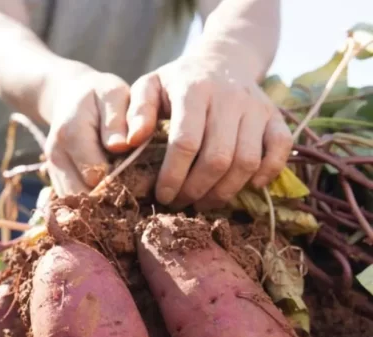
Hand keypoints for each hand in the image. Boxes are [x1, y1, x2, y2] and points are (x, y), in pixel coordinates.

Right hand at [42, 64, 132, 195]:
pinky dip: (91, 204)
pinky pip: (72, 202)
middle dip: (110, 198)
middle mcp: (56, 155)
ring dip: (100, 205)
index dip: (121, 180)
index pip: (95, 173)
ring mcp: (52, 169)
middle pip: (83, 194)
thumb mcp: (113, 93)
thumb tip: (120, 146)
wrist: (69, 97)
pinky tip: (109, 197)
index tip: (142, 179)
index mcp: (71, 134)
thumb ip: (116, 119)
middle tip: (135, 193)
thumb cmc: (99, 95)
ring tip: (123, 197)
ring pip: (75, 203)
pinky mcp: (55, 179)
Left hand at [125, 52, 292, 209]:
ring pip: (247, 160)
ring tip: (204, 201)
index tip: (162, 195)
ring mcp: (257, 106)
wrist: (224, 59)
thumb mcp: (149, 87)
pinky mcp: (275, 116)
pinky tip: (248, 186)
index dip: (173, 176)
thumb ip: (135, 113)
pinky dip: (268, 172)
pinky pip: (281, 149)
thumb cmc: (178, 82)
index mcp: (194, 90)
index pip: (185, 142)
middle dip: (196, 189)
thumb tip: (128, 142)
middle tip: (181, 203)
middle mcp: (230, 97)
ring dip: (225, 190)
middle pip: (217, 158)